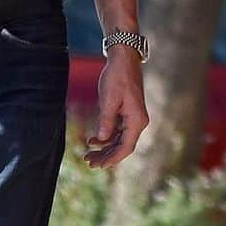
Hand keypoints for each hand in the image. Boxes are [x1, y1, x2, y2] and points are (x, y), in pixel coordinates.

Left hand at [84, 47, 148, 167]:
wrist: (123, 59)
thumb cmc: (117, 76)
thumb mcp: (108, 98)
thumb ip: (105, 120)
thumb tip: (100, 139)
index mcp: (136, 120)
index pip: (126, 147)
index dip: (112, 159)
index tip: (98, 166)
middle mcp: (137, 122)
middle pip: (122, 146)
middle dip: (106, 156)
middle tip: (88, 162)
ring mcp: (133, 118)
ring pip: (119, 140)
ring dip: (104, 148)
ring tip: (88, 154)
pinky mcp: (127, 113)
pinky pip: (117, 131)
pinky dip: (105, 137)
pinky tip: (92, 140)